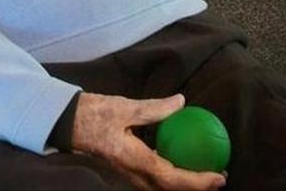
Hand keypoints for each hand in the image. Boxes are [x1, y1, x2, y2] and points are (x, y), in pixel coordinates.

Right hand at [71, 92, 226, 190]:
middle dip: (197, 187)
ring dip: (185, 182)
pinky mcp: (127, 168)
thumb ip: (154, 108)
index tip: (219, 176)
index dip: (198, 181)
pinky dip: (172, 172)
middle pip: (171, 190)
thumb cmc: (93, 114)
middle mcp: (134, 174)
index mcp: (136, 161)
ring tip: (204, 169)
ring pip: (163, 185)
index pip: (173, 179)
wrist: (67, 123)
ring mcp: (130, 174)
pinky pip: (155, 176)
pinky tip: (177, 157)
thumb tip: (181, 103)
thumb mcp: (124, 107)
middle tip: (219, 174)